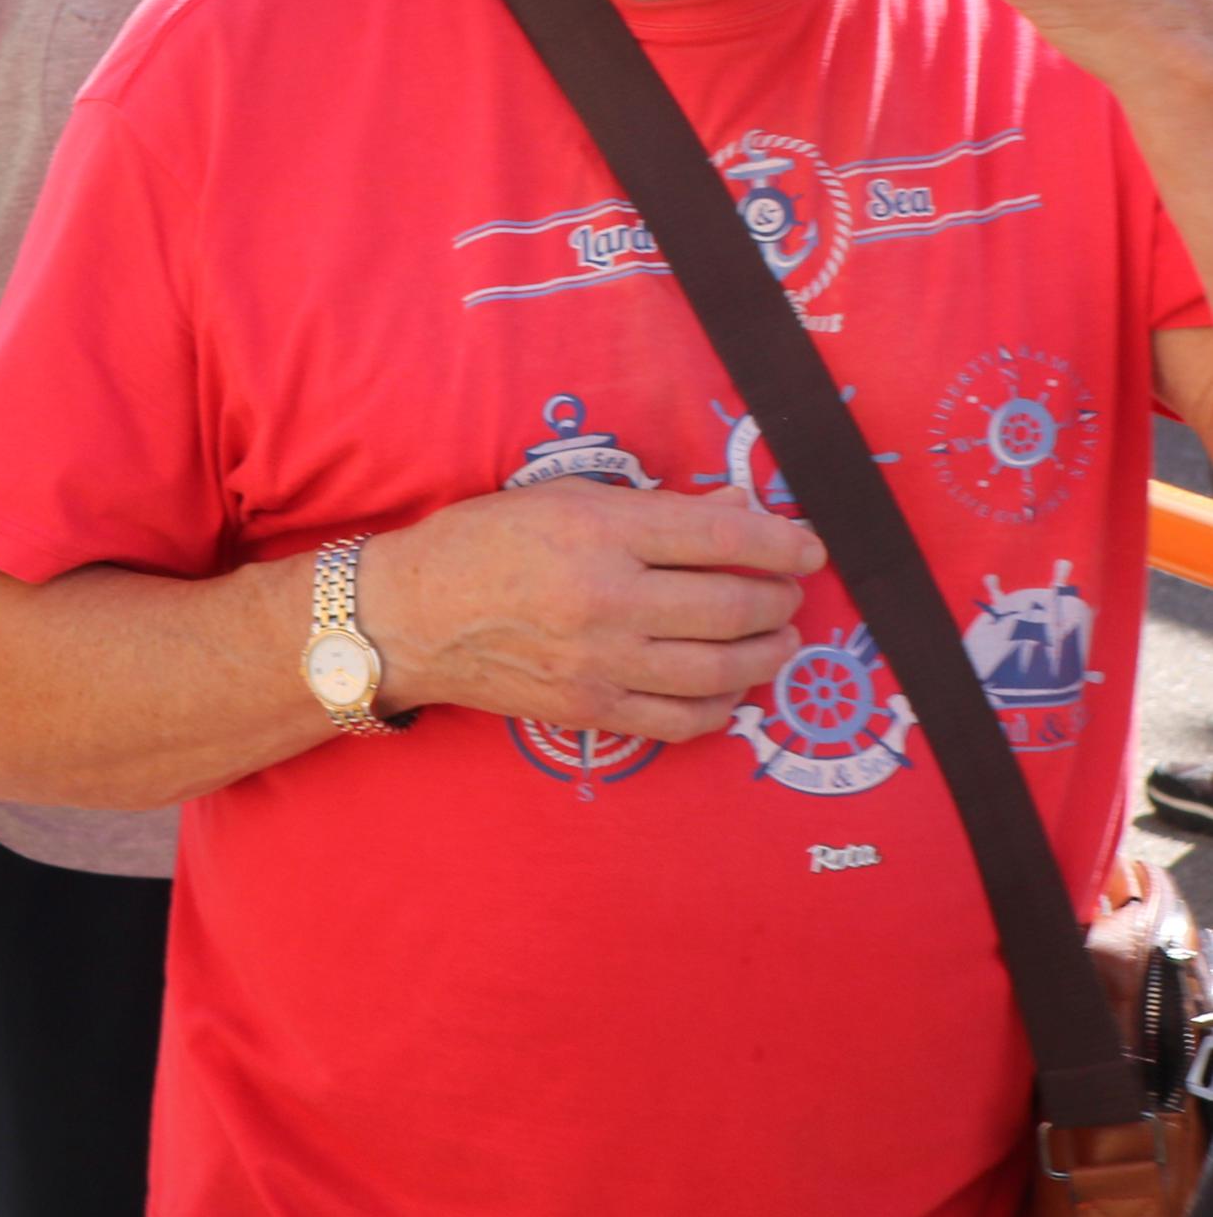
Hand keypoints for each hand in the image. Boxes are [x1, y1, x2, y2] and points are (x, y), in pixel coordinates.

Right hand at [363, 481, 821, 741]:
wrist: (408, 617)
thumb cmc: (479, 544)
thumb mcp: (559, 498)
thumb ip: (651, 508)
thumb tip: (738, 509)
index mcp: (597, 532)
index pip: (718, 534)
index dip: (780, 541)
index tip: (809, 547)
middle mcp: (607, 599)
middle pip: (733, 603)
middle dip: (778, 597)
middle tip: (788, 592)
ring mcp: (602, 662)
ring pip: (722, 667)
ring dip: (766, 652)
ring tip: (777, 639)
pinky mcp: (593, 710)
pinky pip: (685, 718)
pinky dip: (723, 703)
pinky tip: (729, 684)